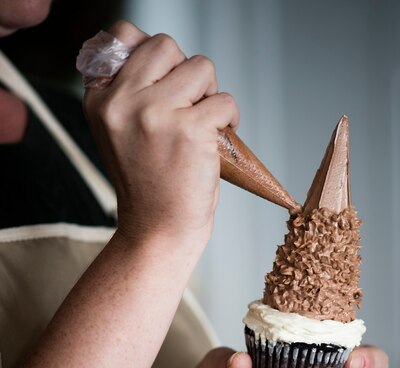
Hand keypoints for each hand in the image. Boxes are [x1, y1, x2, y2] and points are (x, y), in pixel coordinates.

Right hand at [82, 21, 238, 244]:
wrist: (157, 230)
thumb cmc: (149, 182)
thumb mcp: (120, 131)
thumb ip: (130, 89)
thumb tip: (164, 52)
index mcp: (99, 99)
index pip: (123, 35)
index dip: (152, 55)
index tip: (163, 85)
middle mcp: (121, 101)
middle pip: (167, 46)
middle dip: (186, 74)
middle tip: (187, 111)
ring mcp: (154, 113)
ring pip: (201, 66)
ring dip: (210, 95)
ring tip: (203, 128)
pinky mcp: (189, 130)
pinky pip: (224, 100)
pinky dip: (230, 120)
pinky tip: (216, 144)